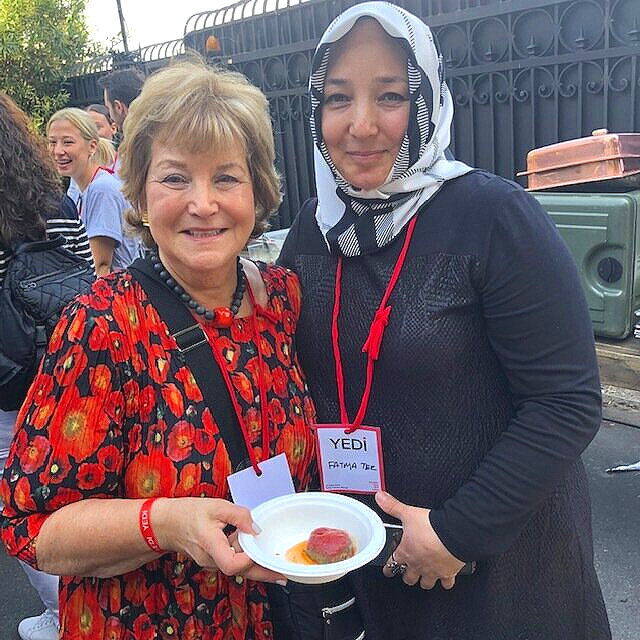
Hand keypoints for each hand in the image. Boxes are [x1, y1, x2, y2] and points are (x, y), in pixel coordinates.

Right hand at [154, 497, 284, 582]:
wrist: (168, 524)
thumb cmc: (190, 513)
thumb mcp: (217, 506)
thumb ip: (239, 516)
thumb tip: (256, 529)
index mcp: (210, 544)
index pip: (231, 564)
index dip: (249, 561)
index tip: (262, 552)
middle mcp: (211, 560)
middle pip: (240, 572)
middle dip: (262, 572)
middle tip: (283, 572)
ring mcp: (212, 563)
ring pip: (238, 569)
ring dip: (255, 564)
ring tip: (273, 560)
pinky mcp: (214, 561)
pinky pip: (233, 564)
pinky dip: (245, 559)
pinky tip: (256, 553)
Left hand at [375, 490, 464, 589]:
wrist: (454, 534)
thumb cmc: (431, 527)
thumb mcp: (408, 513)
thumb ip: (393, 506)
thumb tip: (380, 497)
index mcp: (406, 552)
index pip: (393, 564)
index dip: (388, 568)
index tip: (388, 570)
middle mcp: (418, 565)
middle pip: (409, 578)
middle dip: (407, 576)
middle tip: (406, 573)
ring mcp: (433, 571)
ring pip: (426, 584)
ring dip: (424, 581)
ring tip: (423, 578)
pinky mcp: (448, 573)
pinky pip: (446, 583)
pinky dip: (445, 582)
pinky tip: (445, 579)